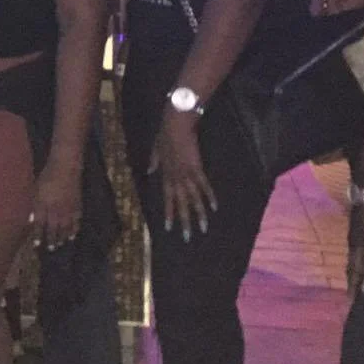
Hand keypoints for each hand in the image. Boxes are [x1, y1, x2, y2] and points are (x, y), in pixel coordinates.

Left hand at [33, 156, 81, 249]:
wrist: (66, 167)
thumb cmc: (47, 176)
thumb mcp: (35, 190)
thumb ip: (34, 207)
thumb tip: (30, 221)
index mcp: (43, 207)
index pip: (40, 226)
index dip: (38, 236)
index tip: (37, 246)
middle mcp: (55, 212)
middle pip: (53, 230)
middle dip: (51, 240)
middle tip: (51, 249)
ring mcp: (67, 210)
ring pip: (65, 229)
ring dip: (62, 238)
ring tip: (60, 245)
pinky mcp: (78, 207)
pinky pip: (76, 222)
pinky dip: (75, 230)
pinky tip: (73, 235)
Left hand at [154, 110, 215, 239]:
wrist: (176, 125)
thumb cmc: (165, 134)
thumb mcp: (155, 149)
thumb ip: (153, 162)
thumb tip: (148, 171)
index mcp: (166, 175)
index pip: (167, 199)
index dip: (169, 213)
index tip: (169, 228)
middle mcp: (176, 178)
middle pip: (181, 203)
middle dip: (184, 221)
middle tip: (187, 237)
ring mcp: (186, 175)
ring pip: (193, 199)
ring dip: (198, 214)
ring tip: (203, 228)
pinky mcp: (197, 168)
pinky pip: (204, 186)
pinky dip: (209, 196)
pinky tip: (214, 207)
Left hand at [347, 197, 363, 296]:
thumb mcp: (363, 217)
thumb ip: (363, 226)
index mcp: (354, 239)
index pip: (352, 262)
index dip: (350, 276)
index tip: (349, 290)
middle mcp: (354, 244)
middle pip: (351, 269)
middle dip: (350, 286)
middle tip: (348, 304)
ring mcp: (360, 244)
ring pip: (357, 270)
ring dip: (355, 286)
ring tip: (354, 301)